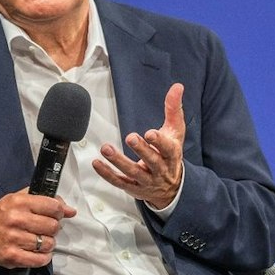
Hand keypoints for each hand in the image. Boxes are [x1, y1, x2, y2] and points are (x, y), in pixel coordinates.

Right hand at [0, 189, 75, 269]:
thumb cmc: (2, 214)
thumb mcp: (19, 199)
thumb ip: (45, 201)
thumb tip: (70, 210)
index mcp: (19, 202)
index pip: (53, 206)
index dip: (59, 212)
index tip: (56, 215)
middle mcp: (16, 220)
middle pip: (53, 226)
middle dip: (53, 228)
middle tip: (46, 229)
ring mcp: (14, 239)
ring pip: (48, 244)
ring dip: (48, 244)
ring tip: (40, 241)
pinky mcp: (12, 256)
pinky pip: (40, 260)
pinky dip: (43, 257)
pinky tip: (38, 252)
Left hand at [96, 81, 186, 208]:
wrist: (171, 188)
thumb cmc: (170, 155)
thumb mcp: (175, 132)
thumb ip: (173, 109)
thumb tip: (177, 87)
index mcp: (172, 155)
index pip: (168, 150)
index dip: (159, 142)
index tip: (150, 133)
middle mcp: (160, 170)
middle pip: (152, 161)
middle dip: (141, 150)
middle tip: (130, 137)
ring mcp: (147, 180)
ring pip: (133, 172)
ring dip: (119, 161)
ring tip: (106, 149)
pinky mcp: (134, 187)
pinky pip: (120, 182)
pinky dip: (107, 174)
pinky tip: (97, 163)